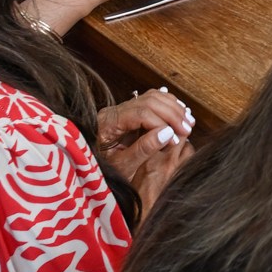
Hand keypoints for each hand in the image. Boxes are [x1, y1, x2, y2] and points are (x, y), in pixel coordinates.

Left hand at [97, 86, 195, 216]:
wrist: (84, 174)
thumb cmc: (101, 173)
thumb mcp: (121, 167)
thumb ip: (143, 150)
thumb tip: (167, 133)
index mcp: (107, 122)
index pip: (141, 113)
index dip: (162, 123)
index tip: (175, 139)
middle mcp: (113, 112)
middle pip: (148, 101)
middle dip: (171, 113)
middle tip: (187, 128)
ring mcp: (120, 111)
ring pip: (150, 97)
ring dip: (171, 107)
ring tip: (187, 121)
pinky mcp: (127, 115)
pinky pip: (149, 101)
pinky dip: (166, 105)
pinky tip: (178, 113)